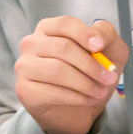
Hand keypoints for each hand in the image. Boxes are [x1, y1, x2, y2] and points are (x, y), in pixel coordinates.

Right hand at [15, 17, 127, 133]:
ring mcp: (24, 66)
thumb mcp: (108, 50)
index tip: (100, 47)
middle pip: (63, 48)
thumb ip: (106, 34)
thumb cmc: (89, 74)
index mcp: (49, 28)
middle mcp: (31, 43)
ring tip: (100, 92)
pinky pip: (52, 92)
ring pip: (57, 70)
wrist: (76, 109)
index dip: (84, 34)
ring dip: (85, 83)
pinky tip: (87, 100)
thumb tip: (98, 37)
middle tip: (109, 78)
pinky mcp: (24, 90)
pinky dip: (76, 98)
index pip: (65, 24)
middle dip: (91, 65)